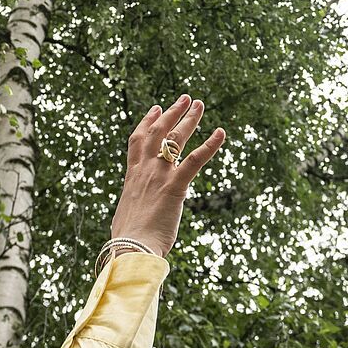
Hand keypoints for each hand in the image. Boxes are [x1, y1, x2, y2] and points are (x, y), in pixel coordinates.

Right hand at [107, 94, 226, 257]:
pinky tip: (220, 133)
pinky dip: (210, 145)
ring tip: (199, 104)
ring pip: (175, 139)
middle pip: (158, 132)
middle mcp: (145, 170)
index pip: (138, 141)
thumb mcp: (127, 219)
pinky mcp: (175, 186)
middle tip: (185, 99)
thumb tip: (132, 222)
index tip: (156, 108)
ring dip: (188, 119)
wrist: (130, 248)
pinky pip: (195, 160)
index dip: (147, 122)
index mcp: (132, 177)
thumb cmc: (128, 242)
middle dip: (172, 113)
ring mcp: (159, 176)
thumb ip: (134, 212)